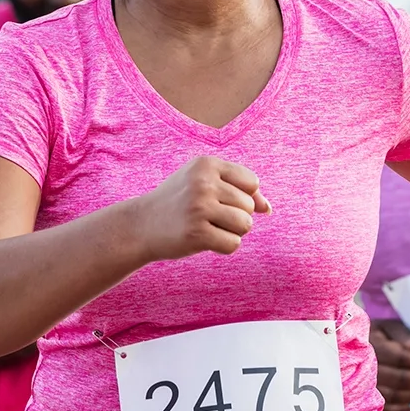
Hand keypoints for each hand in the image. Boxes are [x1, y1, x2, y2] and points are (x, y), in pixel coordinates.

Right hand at [123, 157, 270, 262]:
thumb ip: (240, 191)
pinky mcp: (196, 233)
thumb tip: (268, 208)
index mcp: (206, 164)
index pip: (252, 183)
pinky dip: (223, 246)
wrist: (140, 225)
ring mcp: (199, 207)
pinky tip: (202, 240)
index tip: (218, 201)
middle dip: (235, 216)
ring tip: (207, 227)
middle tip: (207, 216)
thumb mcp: (205, 185)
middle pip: (250, 206)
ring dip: (231, 231)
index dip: (241, 197)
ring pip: (245, 225)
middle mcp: (203, 182)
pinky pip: (233, 244)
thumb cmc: (179, 203)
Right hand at [370, 319, 409, 410]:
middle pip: (397, 378)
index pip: (399, 357)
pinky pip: (385, 407)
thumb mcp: (388, 327)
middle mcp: (362, 365)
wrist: (349, 349)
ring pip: (392, 395)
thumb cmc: (376, 335)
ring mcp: (361, 384)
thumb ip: (405, 335)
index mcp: (369, 343)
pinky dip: (403, 407)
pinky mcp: (364, 398)